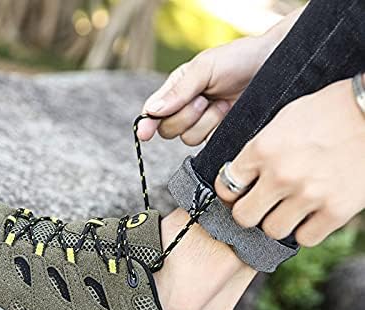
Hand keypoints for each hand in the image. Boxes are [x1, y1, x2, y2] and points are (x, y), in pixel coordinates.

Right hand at [137, 8, 303, 144]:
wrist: (273, 65)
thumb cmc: (237, 59)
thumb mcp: (204, 69)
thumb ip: (177, 91)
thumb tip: (151, 111)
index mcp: (177, 90)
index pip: (154, 112)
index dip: (146, 124)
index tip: (143, 133)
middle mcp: (186, 108)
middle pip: (167, 129)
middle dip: (185, 117)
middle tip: (203, 100)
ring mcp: (203, 123)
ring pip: (187, 139)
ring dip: (205, 122)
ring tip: (222, 104)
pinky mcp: (218, 135)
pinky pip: (207, 143)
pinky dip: (217, 130)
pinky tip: (228, 115)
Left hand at [215, 78, 364, 246]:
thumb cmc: (329, 111)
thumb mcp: (283, 120)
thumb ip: (259, 150)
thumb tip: (240, 176)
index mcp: (263, 149)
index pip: (226, 186)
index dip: (232, 191)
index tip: (241, 191)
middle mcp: (281, 175)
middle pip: (244, 217)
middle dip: (250, 212)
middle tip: (261, 205)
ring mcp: (309, 195)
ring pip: (273, 230)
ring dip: (279, 222)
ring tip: (290, 208)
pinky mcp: (336, 210)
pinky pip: (305, 239)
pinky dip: (307, 230)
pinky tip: (312, 214)